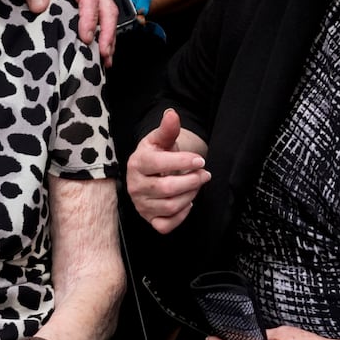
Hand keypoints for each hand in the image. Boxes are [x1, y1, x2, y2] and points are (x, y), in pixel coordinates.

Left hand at [13, 0, 115, 63]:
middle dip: (108, 32)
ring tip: (107, 58)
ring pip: (109, 12)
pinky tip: (102, 49)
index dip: (89, 20)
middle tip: (103, 54)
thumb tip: (39, 7)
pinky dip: (105, 32)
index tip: (85, 38)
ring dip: (110, 35)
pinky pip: (103, 14)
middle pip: (108, 7)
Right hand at [126, 108, 207, 232]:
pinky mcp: (149, 219)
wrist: (149, 171)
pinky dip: (181, 216)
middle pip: (166, 189)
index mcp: (137, 163)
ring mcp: (141, 204)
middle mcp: (135, 185)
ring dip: (190, 196)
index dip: (183, 162)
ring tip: (197, 185)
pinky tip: (187, 203)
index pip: (159, 164)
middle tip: (204, 174)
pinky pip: (165, 225)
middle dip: (191, 181)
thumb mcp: (161, 139)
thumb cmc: (156, 154)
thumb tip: (172, 114)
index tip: (200, 161)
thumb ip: (168, 128)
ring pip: (169, 207)